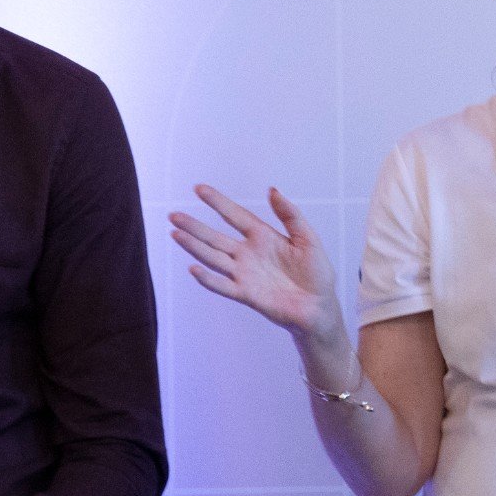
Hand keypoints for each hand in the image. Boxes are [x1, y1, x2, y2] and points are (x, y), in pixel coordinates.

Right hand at [170, 185, 342, 342]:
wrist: (321, 307)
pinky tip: (194, 269)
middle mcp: (248, 254)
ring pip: (213, 258)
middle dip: (194, 226)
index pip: (234, 215)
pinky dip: (208, 279)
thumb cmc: (317, 274)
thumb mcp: (307, 238)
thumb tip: (272, 190)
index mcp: (262, 237)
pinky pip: (223, 286)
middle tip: (174, 215)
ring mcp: (245, 274)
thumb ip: (290, 214)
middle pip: (215, 237)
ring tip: (175, 234)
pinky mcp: (247, 294)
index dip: (217, 202)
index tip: (199, 188)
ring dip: (194, 247)